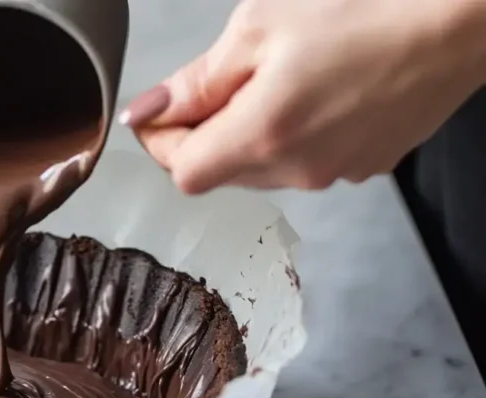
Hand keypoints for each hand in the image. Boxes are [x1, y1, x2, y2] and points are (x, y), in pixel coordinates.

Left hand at [120, 0, 485, 193]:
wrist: (459, 21)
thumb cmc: (369, 10)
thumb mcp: (259, 29)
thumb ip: (197, 82)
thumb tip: (149, 112)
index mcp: (261, 136)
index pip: (182, 171)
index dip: (163, 141)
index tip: (161, 113)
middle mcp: (296, 169)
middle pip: (219, 173)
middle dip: (204, 135)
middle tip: (218, 84)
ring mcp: (333, 174)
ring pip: (261, 169)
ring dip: (248, 135)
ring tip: (275, 80)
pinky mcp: (362, 168)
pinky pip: (304, 162)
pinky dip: (292, 136)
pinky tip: (315, 93)